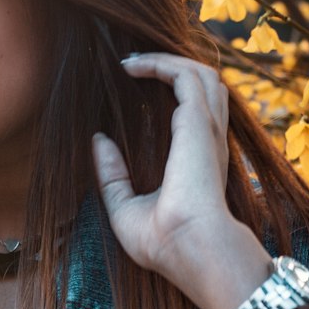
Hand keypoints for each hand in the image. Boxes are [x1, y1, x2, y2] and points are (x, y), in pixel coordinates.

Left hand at [92, 52, 238, 283]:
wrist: (190, 249)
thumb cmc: (165, 242)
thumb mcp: (126, 208)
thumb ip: (113, 175)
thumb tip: (98, 140)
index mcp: (200, 160)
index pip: (197, 113)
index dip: (174, 93)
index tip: (137, 86)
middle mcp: (209, 140)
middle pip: (205, 86)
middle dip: (172, 67)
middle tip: (132, 66)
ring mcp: (208, 129)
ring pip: (200, 73)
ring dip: (167, 59)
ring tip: (131, 61)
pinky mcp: (198, 121)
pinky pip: (184, 74)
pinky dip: (160, 63)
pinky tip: (131, 67)